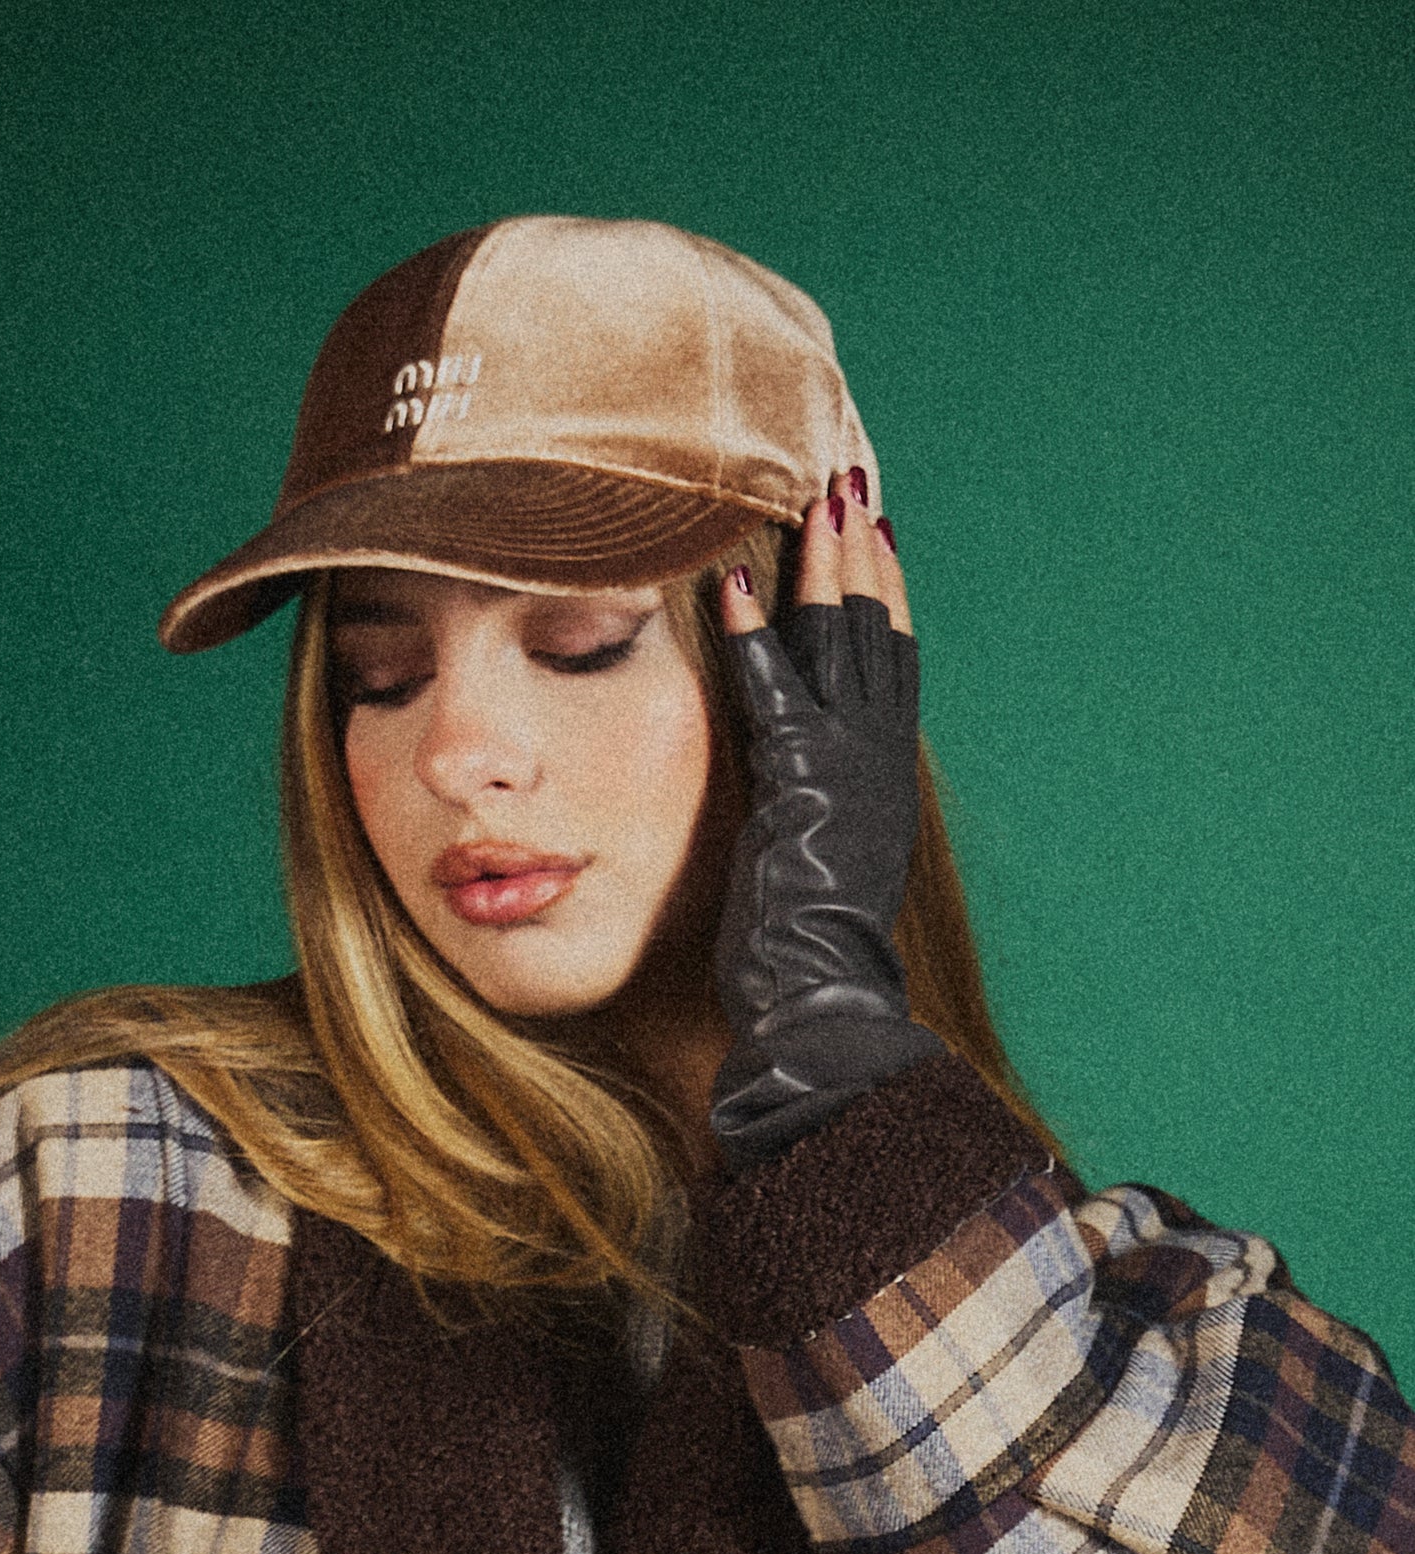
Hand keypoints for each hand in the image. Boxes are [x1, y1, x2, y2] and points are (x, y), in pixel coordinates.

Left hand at [709, 474, 941, 1167]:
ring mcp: (846, 771)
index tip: (875, 538)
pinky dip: (752, 633)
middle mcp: (876, 764)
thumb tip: (793, 804)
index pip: (890, 668)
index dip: (884, 600)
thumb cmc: (810, 963)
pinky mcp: (802, 786)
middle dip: (862, 557)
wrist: (825, 1009)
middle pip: (878, 635)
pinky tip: (726, 578)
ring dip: (823, 567)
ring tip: (812, 495)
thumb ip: (812, 819)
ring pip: (842, 645)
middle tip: (852, 481)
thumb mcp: (817, 873)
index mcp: (881, 784)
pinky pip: (775, 691)